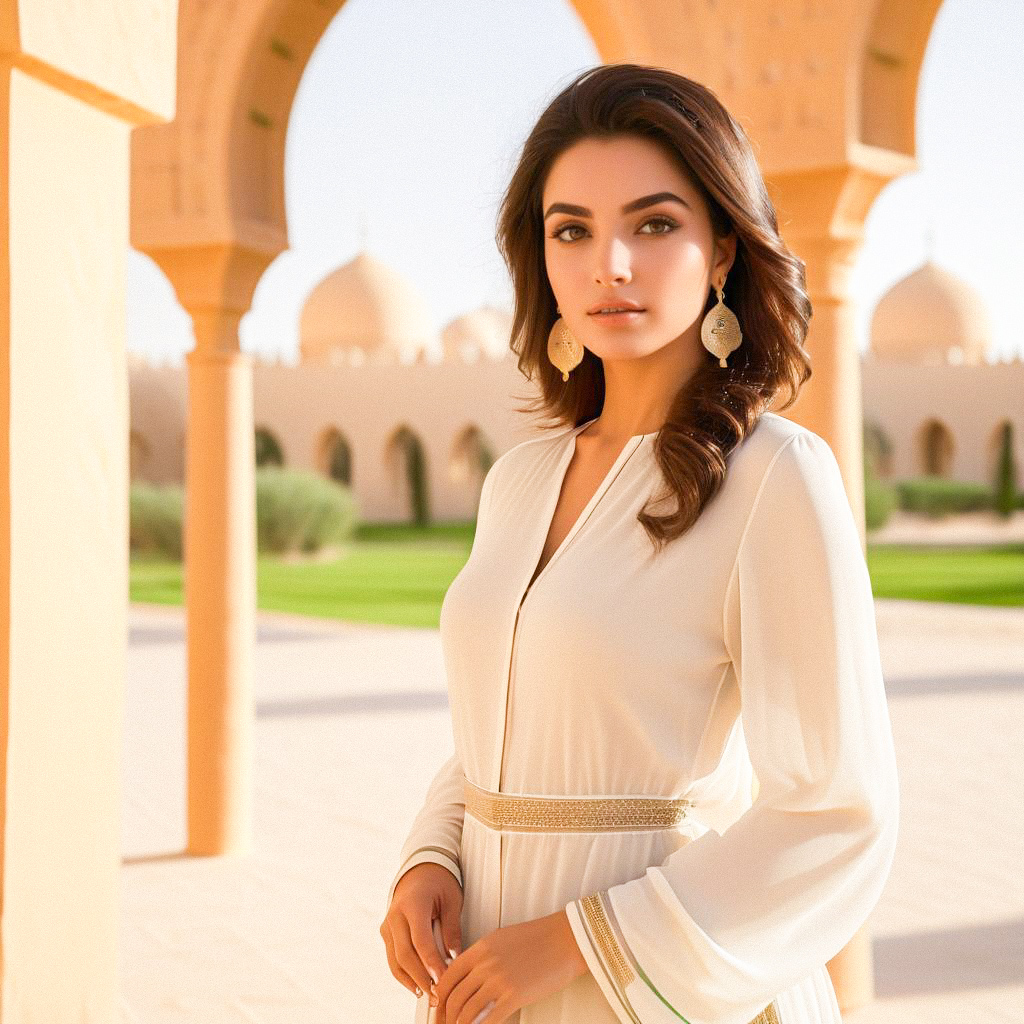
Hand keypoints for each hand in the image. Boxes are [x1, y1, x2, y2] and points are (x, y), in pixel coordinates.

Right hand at [380, 862, 463, 1000]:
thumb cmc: (439, 882)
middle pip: (405, 955)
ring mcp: (388, 925)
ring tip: (429, 995)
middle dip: (422, 978)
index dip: (431, 962)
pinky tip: (417, 986)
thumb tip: (455, 958)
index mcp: (412, 903)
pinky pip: (393, 958)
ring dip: (412, 981)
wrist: (419, 870)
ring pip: (396, 961)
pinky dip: (404, 974)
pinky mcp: (386, 933)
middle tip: (439, 995)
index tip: (443, 980)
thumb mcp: (452, 899)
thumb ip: (452, 928)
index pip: (420, 940)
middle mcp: (395, 915)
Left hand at [432, 909, 588, 1023]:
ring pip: (466, 1011)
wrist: (565, 939)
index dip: (440, 996)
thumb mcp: (502, 939)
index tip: (439, 1007)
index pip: (448, 976)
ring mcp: (499, 980)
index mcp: (480, 948)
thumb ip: (482, 957)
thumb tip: (468, 977)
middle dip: (446, 1016)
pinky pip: (488, 1020)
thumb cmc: (537, 938)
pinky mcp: (515, 995)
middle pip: (454, 996)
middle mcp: (485, 963)